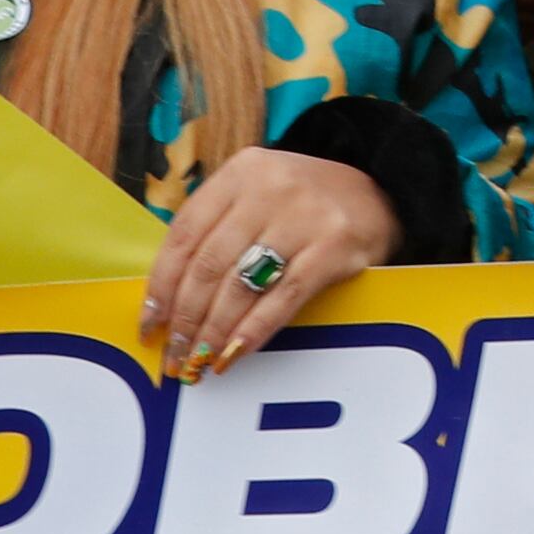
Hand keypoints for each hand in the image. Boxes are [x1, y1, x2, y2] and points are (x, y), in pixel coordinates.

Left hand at [134, 143, 396, 380]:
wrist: (384, 192)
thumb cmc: (304, 204)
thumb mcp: (258, 194)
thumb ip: (217, 229)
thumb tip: (167, 300)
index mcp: (242, 171)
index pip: (184, 234)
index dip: (161, 285)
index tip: (149, 325)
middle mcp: (270, 186)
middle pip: (209, 265)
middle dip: (185, 319)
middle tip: (174, 355)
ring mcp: (305, 215)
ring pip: (241, 286)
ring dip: (213, 332)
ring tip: (199, 362)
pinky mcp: (335, 246)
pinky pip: (282, 298)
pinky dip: (253, 331)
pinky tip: (234, 353)